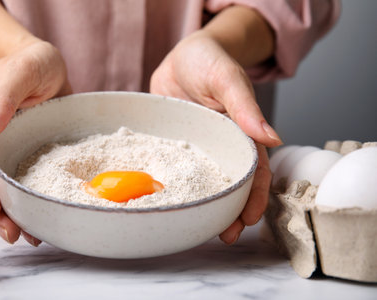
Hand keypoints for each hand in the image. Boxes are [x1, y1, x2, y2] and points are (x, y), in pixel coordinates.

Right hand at [0, 40, 71, 244]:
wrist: (48, 65)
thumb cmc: (31, 62)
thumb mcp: (19, 71)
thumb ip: (0, 98)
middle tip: (13, 233)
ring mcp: (12, 149)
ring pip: (6, 187)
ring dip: (15, 213)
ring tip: (30, 235)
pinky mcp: (32, 154)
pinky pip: (28, 180)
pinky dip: (32, 200)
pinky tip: (42, 217)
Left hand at [150, 30, 279, 244]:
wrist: (181, 57)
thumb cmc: (209, 61)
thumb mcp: (227, 78)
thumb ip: (246, 106)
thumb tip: (273, 138)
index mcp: (240, 132)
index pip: (252, 170)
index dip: (254, 196)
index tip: (248, 219)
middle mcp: (220, 145)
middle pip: (229, 182)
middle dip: (230, 211)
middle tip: (224, 235)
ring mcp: (197, 147)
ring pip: (203, 181)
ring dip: (205, 203)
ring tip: (198, 227)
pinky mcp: (175, 145)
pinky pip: (175, 168)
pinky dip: (176, 186)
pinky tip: (169, 200)